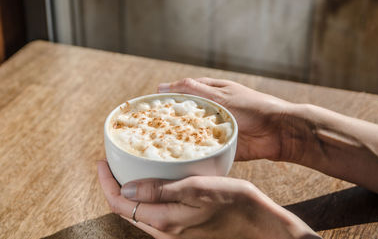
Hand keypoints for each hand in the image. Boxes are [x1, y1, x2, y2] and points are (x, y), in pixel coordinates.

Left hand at [97, 160, 319, 238]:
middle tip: (112, 164)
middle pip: (126, 210)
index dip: (106, 183)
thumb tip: (126, 189)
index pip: (120, 204)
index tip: (101, 162)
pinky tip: (154, 183)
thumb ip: (159, 191)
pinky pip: (155, 213)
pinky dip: (147, 197)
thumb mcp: (196, 189)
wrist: (259, 224)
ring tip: (128, 170)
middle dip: (114, 187)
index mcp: (164, 221)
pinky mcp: (184, 228)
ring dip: (129, 192)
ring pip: (140, 212)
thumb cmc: (233, 203)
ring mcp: (174, 232)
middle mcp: (164, 231)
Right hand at [158, 77, 304, 161]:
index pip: (183, 93)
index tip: (146, 107)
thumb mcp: (220, 95)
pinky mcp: (221, 147)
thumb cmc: (252, 107)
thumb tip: (162, 86)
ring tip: (159, 147)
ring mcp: (216, 130)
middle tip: (148, 131)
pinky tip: (179, 159)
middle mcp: (211, 111)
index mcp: (211, 93)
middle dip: (170, 122)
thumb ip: (193, 91)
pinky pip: (204, 151)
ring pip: (193, 134)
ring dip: (181, 139)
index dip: (166, 99)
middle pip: (185, 115)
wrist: (279, 132)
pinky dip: (194, 154)